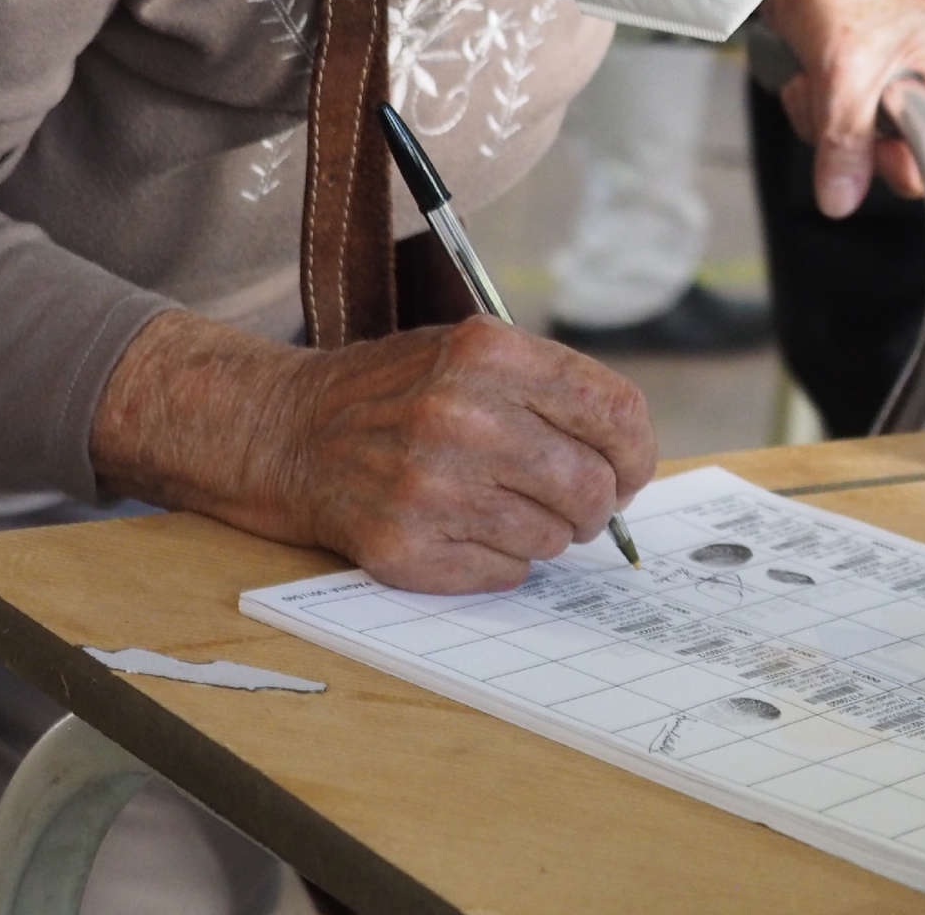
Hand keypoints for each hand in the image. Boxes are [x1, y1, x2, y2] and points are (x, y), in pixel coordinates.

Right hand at [92, 310, 656, 592]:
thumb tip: (629, 460)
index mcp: (489, 353)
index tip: (630, 470)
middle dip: (595, 505)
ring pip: (551, 538)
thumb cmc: (396, 392)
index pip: (614, 412)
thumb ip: (550, 390)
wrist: (288, 431)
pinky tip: (463, 528)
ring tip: (501, 506)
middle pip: (591, 487)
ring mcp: (431, 487)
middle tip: (574, 504)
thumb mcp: (471, 351)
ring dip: (543, 534)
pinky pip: (504, 573)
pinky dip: (500, 560)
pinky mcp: (405, 547)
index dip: (636, 452)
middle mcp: (462, 416)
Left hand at [762, 0, 924, 217]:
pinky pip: (846, 134)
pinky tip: (813, 79)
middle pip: (912, 159)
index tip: (878, 149)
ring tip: (820, 79)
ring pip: (870, 151)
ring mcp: (906, 88)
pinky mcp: (870, 90)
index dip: (920, 166)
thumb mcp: (843, 72)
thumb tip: (841, 202)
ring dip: (829, 124)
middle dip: (861, 140)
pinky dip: (820, 113)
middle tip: (838, 101)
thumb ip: (846, 142)